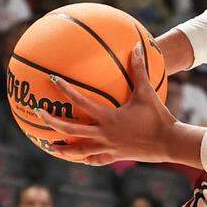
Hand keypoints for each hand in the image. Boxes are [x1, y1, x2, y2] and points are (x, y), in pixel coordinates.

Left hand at [35, 43, 178, 165]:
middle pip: (69, 129)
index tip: (53, 79)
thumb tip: (136, 46)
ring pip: (78, 150)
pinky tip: (80, 158)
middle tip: (38, 113)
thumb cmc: (159, 116)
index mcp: (107, 117)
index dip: (65, 89)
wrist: (169, 143)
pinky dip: (85, 158)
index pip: (80, 101)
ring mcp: (107, 147)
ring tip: (50, 146)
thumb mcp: (147, 92)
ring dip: (63, 148)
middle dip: (50, 121)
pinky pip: (95, 159)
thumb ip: (139, 69)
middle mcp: (103, 133)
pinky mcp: (115, 157)